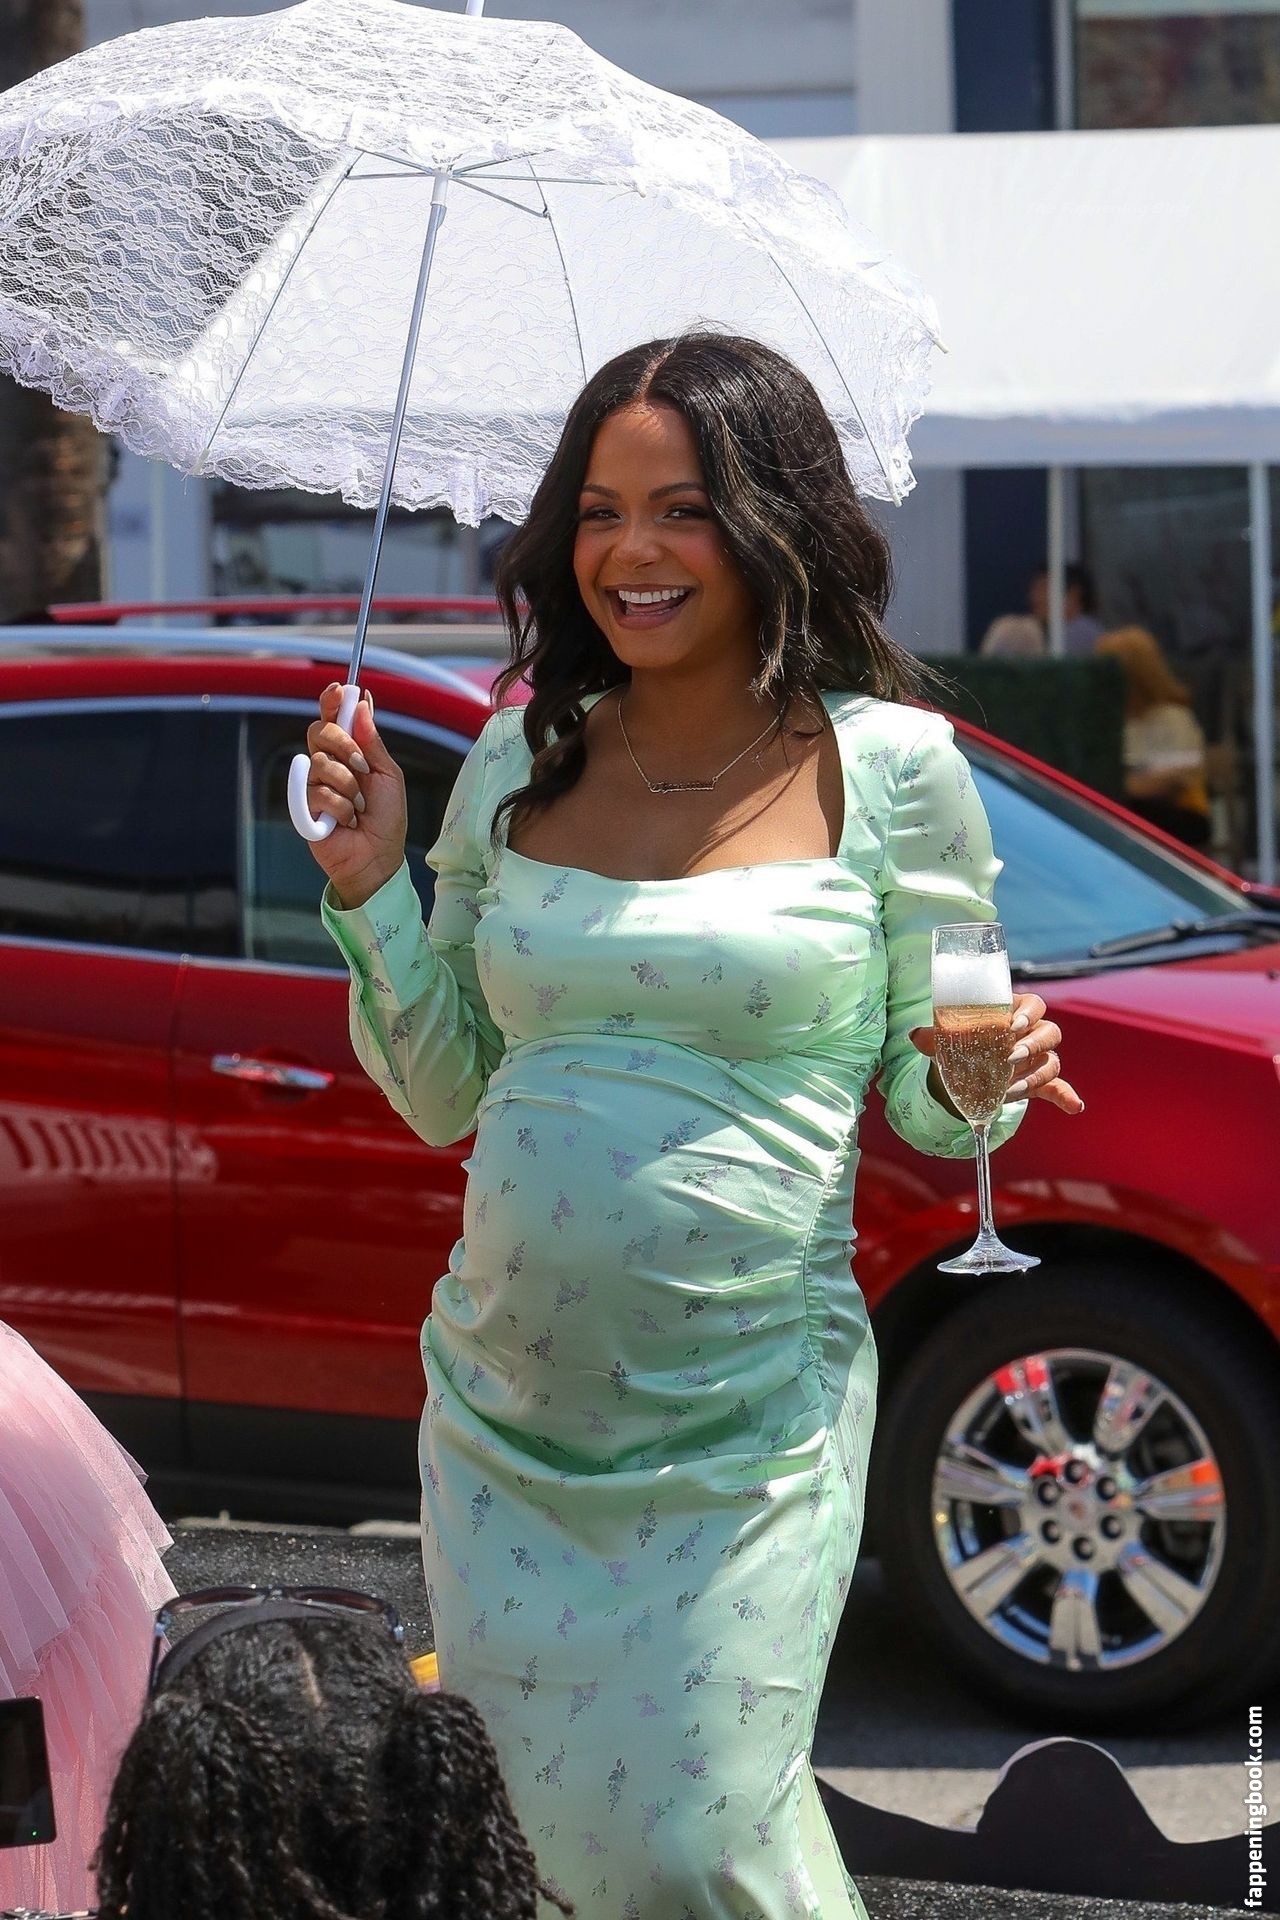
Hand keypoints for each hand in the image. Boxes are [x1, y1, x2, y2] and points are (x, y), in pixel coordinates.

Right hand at [302, 684, 407, 906]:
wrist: (378, 856)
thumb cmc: (386, 818)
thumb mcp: (388, 774)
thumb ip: (372, 741)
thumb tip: (362, 702)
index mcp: (348, 752)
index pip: (332, 718)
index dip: (332, 701)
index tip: (340, 689)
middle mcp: (327, 764)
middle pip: (319, 732)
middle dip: (342, 744)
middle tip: (361, 766)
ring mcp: (313, 784)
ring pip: (320, 763)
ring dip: (349, 787)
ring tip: (359, 807)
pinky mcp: (303, 806)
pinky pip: (316, 792)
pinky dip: (339, 808)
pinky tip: (346, 821)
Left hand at [911, 992, 1084, 1116]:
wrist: (966, 1065)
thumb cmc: (963, 1040)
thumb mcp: (948, 1037)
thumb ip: (935, 1036)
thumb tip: (915, 1036)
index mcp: (1015, 1011)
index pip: (1034, 1004)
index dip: (1028, 1013)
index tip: (1013, 1025)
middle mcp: (1032, 1032)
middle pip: (1049, 1032)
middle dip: (1033, 1045)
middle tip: (1010, 1057)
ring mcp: (1038, 1057)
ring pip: (1051, 1062)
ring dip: (1035, 1076)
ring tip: (1011, 1091)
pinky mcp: (1039, 1081)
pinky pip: (1058, 1087)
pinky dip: (1067, 1097)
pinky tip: (1074, 1107)